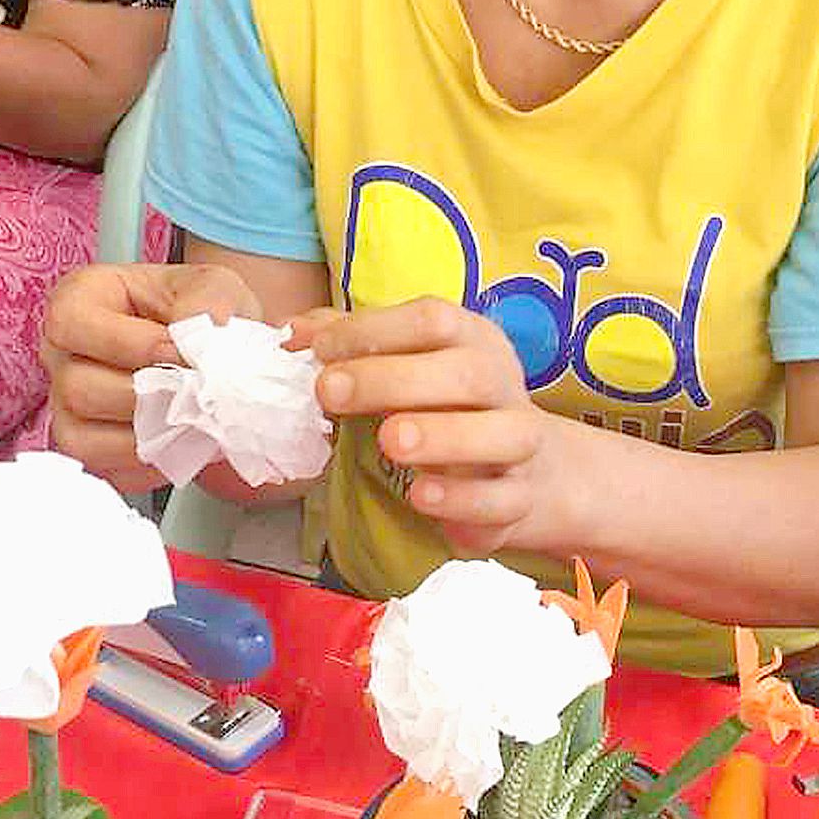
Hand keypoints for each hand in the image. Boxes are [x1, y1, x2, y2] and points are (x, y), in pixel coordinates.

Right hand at [42, 262, 264, 489]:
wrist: (217, 354)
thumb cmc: (201, 314)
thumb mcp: (214, 288)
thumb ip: (206, 304)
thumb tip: (197, 345)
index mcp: (80, 301)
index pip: (72, 324)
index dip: (128, 344)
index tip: (177, 353)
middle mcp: (62, 355)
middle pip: (78, 388)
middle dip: (146, 396)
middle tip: (193, 393)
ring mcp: (67, 406)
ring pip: (85, 436)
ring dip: (148, 433)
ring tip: (193, 419)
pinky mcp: (89, 448)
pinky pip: (105, 469)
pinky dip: (148, 461)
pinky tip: (180, 441)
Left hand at [296, 299, 562, 555]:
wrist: (527, 472)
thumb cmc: (449, 408)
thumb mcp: (407, 366)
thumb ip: (353, 344)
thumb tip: (291, 334)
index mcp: (472, 340)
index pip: (433, 319)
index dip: (374, 329)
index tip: (321, 351)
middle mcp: (502, 384)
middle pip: (466, 373)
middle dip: (393, 379)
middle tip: (330, 392)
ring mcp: (519, 442)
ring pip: (502, 433)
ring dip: (443, 436)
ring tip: (389, 441)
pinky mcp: (519, 498)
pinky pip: (500, 498)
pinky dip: (460, 498)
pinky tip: (420, 494)